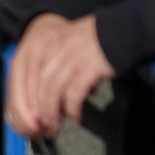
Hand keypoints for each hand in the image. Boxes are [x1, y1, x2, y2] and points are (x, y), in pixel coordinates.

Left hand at [7, 13, 114, 139]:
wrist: (127, 30)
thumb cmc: (99, 42)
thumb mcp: (69, 44)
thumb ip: (54, 64)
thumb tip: (44, 95)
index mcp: (50, 42)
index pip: (28, 73)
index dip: (26, 97)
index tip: (30, 114)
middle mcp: (58, 47)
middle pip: (38, 83)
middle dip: (39, 107)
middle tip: (43, 124)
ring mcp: (73, 56)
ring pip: (53, 89)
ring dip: (52, 110)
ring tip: (56, 124)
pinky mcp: (90, 66)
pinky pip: (75, 93)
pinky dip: (72, 108)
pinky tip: (76, 117)